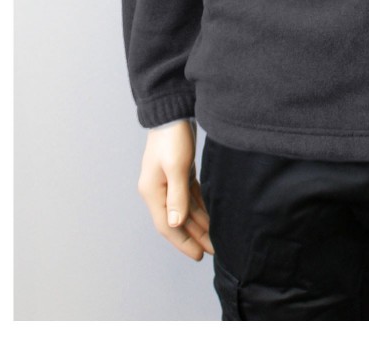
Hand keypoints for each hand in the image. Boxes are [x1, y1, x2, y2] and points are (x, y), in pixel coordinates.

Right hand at [136, 120, 214, 260]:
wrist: (172, 112)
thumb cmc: (173, 138)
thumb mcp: (176, 168)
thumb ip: (177, 196)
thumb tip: (176, 224)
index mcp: (152, 192)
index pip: (168, 226)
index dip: (183, 242)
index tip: (199, 255)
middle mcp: (157, 190)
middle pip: (177, 220)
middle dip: (195, 236)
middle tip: (214, 250)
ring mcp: (167, 181)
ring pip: (184, 209)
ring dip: (199, 223)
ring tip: (216, 237)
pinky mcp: (178, 172)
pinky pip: (189, 196)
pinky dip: (199, 207)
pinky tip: (211, 214)